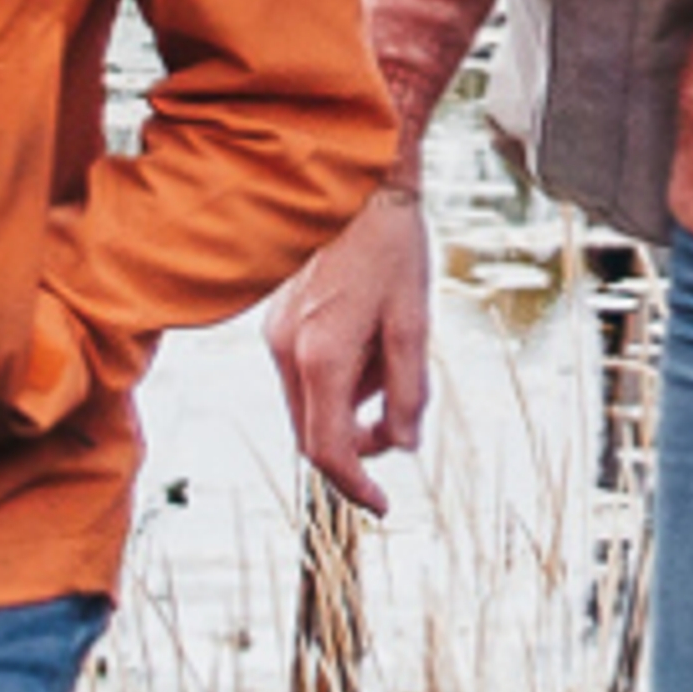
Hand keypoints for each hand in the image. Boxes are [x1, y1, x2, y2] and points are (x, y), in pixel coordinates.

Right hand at [265, 182, 432, 512]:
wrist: (362, 185)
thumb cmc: (394, 249)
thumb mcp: (415, 323)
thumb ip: (408, 391)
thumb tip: (403, 447)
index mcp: (321, 355)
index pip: (328, 449)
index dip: (356, 485)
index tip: (384, 506)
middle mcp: (286, 350)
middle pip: (314, 432)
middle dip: (357, 443)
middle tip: (400, 424)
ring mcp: (277, 335)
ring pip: (311, 404)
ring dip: (353, 402)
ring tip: (393, 345)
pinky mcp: (278, 322)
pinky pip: (307, 373)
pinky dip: (341, 376)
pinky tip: (371, 331)